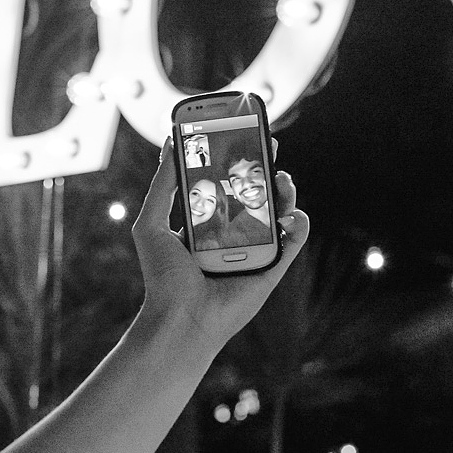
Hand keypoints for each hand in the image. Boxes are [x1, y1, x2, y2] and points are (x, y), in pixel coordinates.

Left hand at [131, 138, 309, 343]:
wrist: (180, 318)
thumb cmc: (162, 276)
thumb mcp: (151, 222)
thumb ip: (163, 184)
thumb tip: (171, 141)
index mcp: (206, 221)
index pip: (225, 182)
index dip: (236, 159)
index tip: (242, 134)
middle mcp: (233, 232)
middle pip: (256, 192)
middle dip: (265, 167)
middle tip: (269, 145)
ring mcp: (255, 249)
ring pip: (280, 211)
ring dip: (285, 190)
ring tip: (280, 178)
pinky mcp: (272, 267)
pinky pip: (294, 240)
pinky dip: (300, 222)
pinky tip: (293, 212)